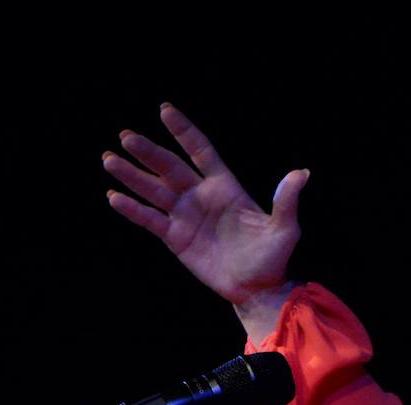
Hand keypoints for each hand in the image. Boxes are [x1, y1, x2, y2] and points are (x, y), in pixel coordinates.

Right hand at [102, 102, 308, 306]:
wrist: (257, 289)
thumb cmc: (273, 257)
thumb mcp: (284, 229)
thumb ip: (286, 201)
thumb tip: (301, 174)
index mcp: (225, 186)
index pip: (200, 151)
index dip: (183, 131)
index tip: (164, 110)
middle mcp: (201, 196)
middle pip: (170, 167)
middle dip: (148, 151)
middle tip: (125, 136)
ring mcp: (186, 216)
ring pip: (154, 190)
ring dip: (132, 176)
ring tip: (109, 159)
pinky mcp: (176, 238)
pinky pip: (150, 220)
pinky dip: (132, 209)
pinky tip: (114, 197)